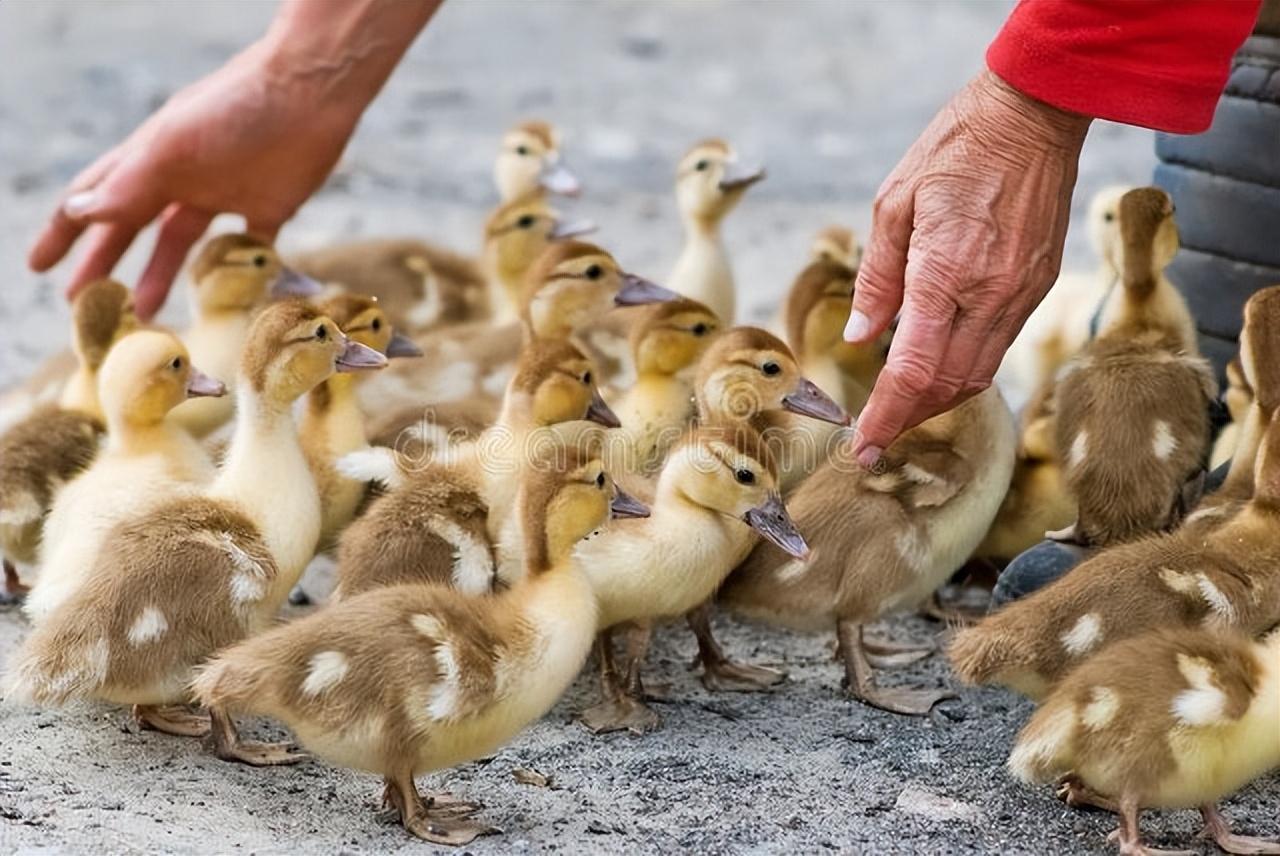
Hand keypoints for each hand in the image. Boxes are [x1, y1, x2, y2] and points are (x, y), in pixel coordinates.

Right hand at [28, 0, 439, 319]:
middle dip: (105, 263)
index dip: (65, 232)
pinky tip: (222, 300)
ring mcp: (225, 192)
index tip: (39, 268)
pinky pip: (247, 247)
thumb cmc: (234, 110)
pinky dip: (234, 271)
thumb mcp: (172, 148)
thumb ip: (129, 184)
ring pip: (182, 243)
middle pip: (132, 227)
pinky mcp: (270, 205)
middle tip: (84, 306)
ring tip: (145, 313)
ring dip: (160, 275)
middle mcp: (182, 178)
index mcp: (149, 160)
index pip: (93, 199)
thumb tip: (79, 212)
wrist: (310, 93)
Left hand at [845, 69, 1090, 466]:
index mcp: (946, 272)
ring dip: (937, 402)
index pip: (914, 370)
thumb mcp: (894, 202)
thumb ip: (877, 277)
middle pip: (948, 386)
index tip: (863, 445)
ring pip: (978, 374)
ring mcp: (1021, 293)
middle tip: (874, 437)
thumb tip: (863, 337)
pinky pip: (998, 347)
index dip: (886, 416)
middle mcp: (990, 294)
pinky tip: (937, 370)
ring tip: (900, 412)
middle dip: (908, 419)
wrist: (1034, 115)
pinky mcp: (1039, 286)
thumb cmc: (956, 148)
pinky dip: (964, 371)